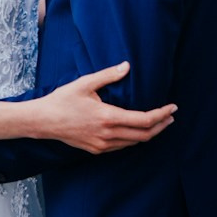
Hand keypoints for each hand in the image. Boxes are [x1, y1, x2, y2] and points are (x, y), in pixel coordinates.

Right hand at [40, 61, 176, 153]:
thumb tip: (127, 66)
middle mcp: (108, 135)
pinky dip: (134, 138)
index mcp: (108, 117)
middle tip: (171, 116)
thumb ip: (108, 75)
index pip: (144, 120)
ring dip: (150, 133)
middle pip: (144, 135)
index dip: (161, 114)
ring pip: (134, 143)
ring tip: (159, 122)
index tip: (172, 108)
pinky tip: (137, 130)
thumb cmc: (63, 99)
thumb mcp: (85, 83)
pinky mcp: (97, 150)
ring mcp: (102, 145)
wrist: (44, 121)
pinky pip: (122, 146)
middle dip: (161, 126)